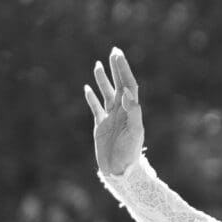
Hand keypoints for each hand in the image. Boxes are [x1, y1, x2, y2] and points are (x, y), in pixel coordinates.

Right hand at [85, 47, 144, 178]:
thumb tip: (128, 91)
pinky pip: (95, 108)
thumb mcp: (135, 132)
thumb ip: (133, 111)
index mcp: (131, 110)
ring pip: (106, 93)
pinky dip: (91, 98)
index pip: (129, 85)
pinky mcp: (100, 126)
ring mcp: (110, 117)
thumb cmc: (129, 153)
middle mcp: (121, 111)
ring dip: (102, 79)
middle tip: (113, 51)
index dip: (124, 69)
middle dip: (116, 68)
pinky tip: (87, 88)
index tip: (118, 55)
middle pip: (119, 84)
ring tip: (98, 65)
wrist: (120, 171)